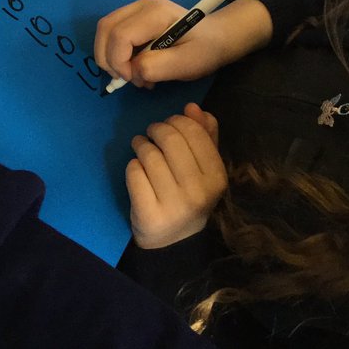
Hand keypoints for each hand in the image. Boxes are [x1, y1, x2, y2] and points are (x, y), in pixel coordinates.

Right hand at [94, 0, 272, 89]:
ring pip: (105, 30)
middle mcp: (141, 4)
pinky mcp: (135, 16)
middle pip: (105, 28)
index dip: (119, 61)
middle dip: (109, 59)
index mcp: (155, 12)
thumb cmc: (205, 50)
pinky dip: (116, 53)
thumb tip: (133, 69)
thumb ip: (158, 66)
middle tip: (129, 79)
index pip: (120, 35)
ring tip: (134, 74)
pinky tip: (135, 66)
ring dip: (111, 57)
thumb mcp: (187, 63)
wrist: (218, 37)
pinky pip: (113, 33)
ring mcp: (137, 8)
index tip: (135, 80)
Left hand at [127, 103, 227, 247]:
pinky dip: (132, 166)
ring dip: (141, 145)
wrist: (174, 242)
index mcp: (216, 177)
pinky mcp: (149, 214)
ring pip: (149, 154)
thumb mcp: (204, 168)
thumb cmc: (189, 196)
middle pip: (170, 139)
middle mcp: (198, 192)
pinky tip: (137, 170)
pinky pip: (134, 172)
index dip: (177, 120)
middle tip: (151, 133)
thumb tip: (193, 107)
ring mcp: (173, 205)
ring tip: (141, 147)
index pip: (193, 132)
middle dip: (156, 129)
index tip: (168, 124)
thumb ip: (204, 136)